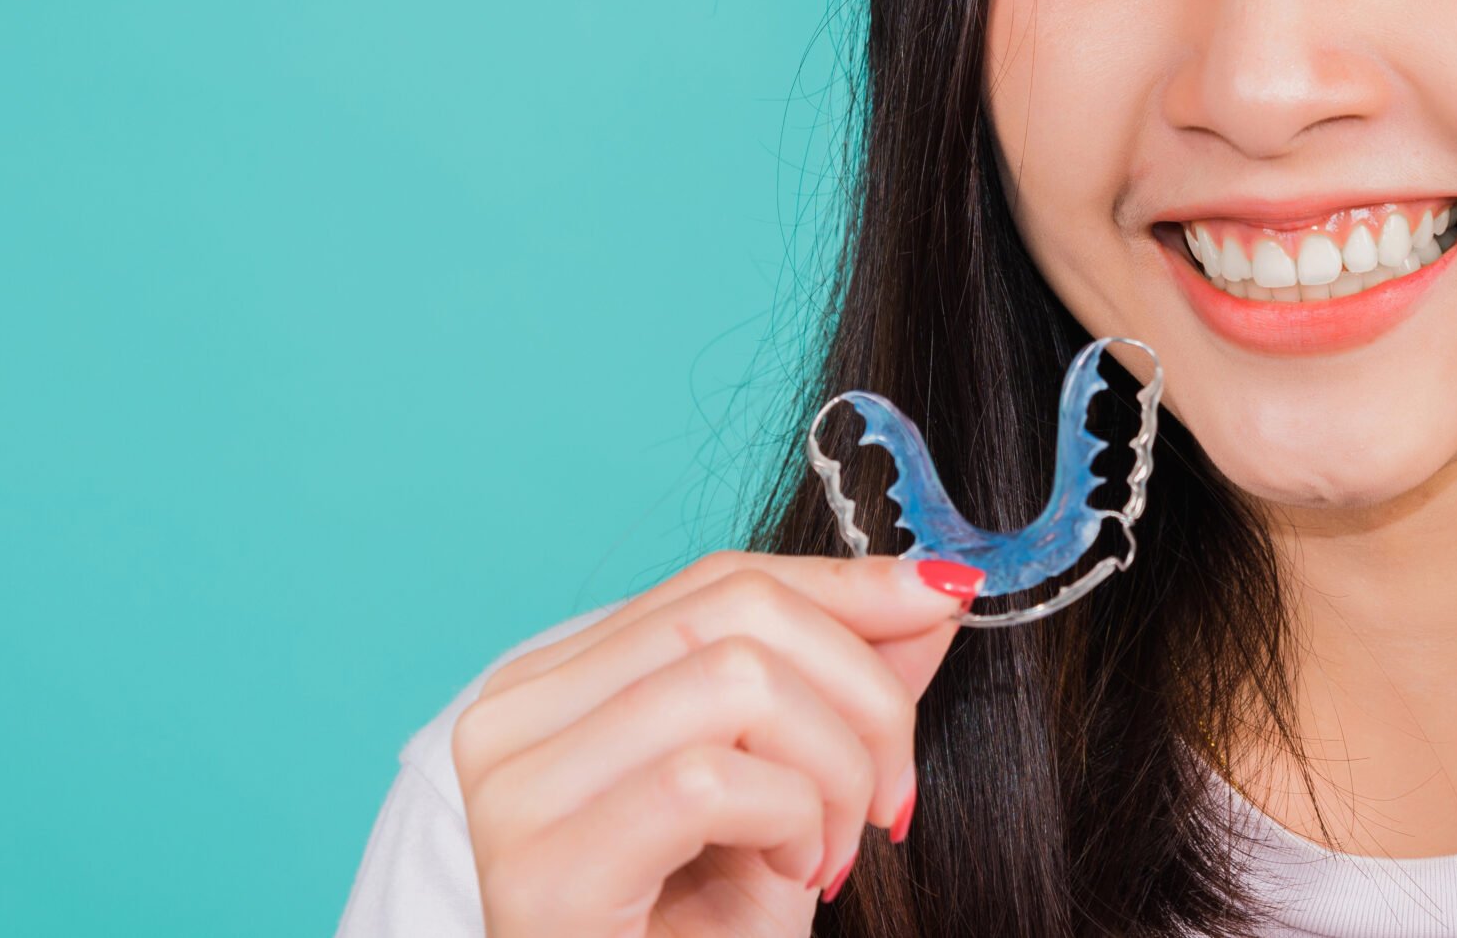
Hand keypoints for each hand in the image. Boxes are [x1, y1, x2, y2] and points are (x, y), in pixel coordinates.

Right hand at [452, 552, 980, 937]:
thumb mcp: (796, 794)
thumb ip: (848, 687)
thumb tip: (934, 589)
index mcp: (557, 685)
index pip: (718, 582)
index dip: (845, 584)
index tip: (946, 598)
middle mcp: (511, 718)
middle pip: (732, 610)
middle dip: (860, 688)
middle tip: (893, 793)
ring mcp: (516, 791)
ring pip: (735, 679)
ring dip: (834, 766)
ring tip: (832, 851)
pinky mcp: (544, 868)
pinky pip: (707, 780)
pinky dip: (790, 818)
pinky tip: (794, 874)